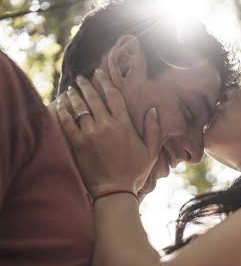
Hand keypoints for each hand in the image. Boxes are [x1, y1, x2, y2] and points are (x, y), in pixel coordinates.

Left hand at [56, 70, 161, 196]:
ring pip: (79, 107)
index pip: (113, 95)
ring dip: (74, 95)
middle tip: (81, 78)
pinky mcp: (78, 144)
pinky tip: (60, 105)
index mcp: (124, 125)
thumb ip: (153, 129)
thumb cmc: (135, 173)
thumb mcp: (151, 152)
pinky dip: (63, 111)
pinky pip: (67, 122)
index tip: (99, 73)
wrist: (115, 192)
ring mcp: (90, 134)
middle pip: (94, 98)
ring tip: (70, 89)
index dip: (105, 82)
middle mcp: (106, 125)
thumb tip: (154, 110)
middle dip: (86, 85)